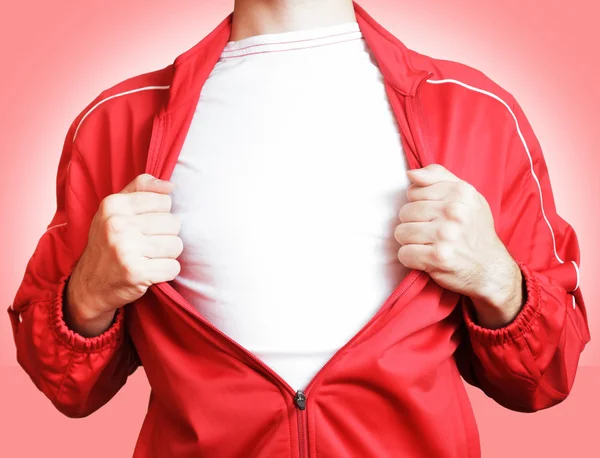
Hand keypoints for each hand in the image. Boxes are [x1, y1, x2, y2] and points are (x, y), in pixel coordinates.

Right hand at [65, 173, 182, 333]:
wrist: (90, 285)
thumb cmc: (108, 242)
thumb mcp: (115, 209)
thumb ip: (141, 188)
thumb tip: (171, 185)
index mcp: (113, 205)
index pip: (164, 201)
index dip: (161, 215)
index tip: (145, 225)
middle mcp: (117, 225)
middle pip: (173, 223)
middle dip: (165, 236)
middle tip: (146, 245)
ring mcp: (126, 249)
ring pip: (176, 245)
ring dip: (167, 254)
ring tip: (148, 257)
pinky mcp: (136, 273)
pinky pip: (173, 267)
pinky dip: (166, 272)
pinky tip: (150, 271)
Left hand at [394, 164, 523, 327]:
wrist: (491, 268)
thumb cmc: (474, 229)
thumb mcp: (467, 195)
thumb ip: (438, 176)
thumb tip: (410, 173)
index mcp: (460, 192)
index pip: (413, 192)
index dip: (418, 204)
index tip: (433, 214)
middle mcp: (454, 211)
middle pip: (405, 212)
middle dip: (413, 224)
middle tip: (430, 232)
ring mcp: (446, 235)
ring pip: (401, 233)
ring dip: (410, 242)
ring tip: (427, 244)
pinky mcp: (438, 258)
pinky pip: (404, 254)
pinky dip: (410, 258)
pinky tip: (425, 258)